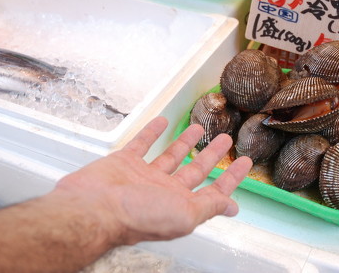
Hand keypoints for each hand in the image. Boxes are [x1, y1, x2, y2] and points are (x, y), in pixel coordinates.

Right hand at [53, 117, 251, 244]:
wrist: (93, 209)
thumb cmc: (138, 216)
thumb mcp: (185, 214)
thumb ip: (208, 207)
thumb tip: (232, 207)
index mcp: (180, 205)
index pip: (213, 191)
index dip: (231, 178)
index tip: (245, 162)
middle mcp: (163, 191)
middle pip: (194, 170)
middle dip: (212, 156)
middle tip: (226, 140)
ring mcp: (143, 176)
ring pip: (170, 155)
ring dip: (185, 141)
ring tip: (199, 128)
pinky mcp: (124, 162)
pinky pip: (141, 143)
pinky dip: (152, 132)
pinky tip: (162, 121)